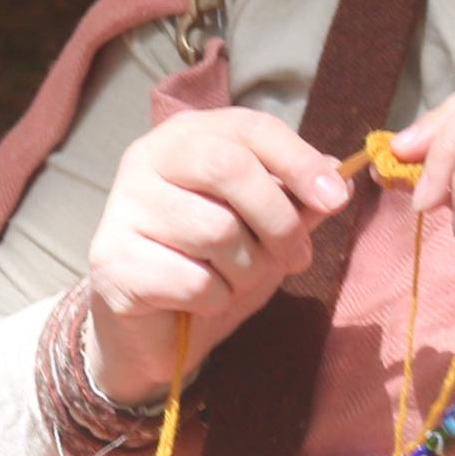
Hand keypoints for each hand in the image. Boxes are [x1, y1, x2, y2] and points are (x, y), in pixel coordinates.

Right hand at [81, 107, 351, 402]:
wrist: (152, 328)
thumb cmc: (210, 265)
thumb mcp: (264, 230)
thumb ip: (297, 201)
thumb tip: (342, 174)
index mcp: (185, 137)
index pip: (248, 127)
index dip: (298, 159)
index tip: (335, 197)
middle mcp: (145, 160)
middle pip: (228, 167)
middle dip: (277, 219)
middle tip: (291, 255)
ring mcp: (122, 208)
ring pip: (216, 231)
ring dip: (246, 271)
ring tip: (235, 281)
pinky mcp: (112, 260)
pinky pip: (194, 281)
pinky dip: (216, 300)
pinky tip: (201, 302)